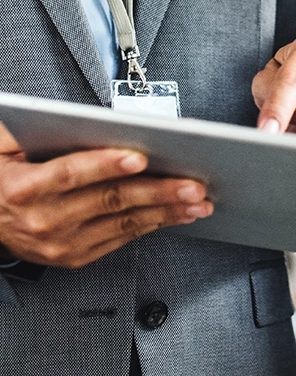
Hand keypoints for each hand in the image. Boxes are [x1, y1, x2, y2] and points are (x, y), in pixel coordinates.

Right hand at [0, 123, 212, 268]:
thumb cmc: (3, 177)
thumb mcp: (5, 147)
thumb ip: (37, 129)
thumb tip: (82, 118)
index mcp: (24, 187)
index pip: (70, 174)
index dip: (106, 165)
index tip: (141, 157)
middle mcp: (43, 220)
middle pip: (109, 201)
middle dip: (157, 191)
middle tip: (192, 184)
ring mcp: (60, 244)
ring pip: (124, 224)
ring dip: (166, 212)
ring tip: (197, 201)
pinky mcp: (75, 257)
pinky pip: (122, 239)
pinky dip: (154, 225)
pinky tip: (178, 214)